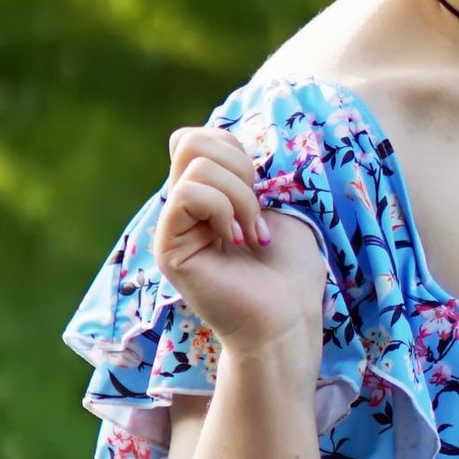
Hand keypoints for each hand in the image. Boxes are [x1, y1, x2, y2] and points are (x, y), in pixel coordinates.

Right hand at [154, 127, 327, 360]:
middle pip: (188, 141)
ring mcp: (171, 228)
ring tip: (251, 234)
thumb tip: (222, 138)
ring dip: (240, 195)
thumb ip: (245, 172)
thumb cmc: (291, 272)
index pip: (195, 139)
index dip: (233, 150)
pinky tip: (236, 242)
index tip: (261, 191)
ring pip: (194, 163)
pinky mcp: (167, 247)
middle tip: (255, 212)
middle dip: (238, 166)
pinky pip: (188, 194)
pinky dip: (224, 209)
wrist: (287, 320)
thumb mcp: (277, 205)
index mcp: (203, 197)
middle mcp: (181, 209)